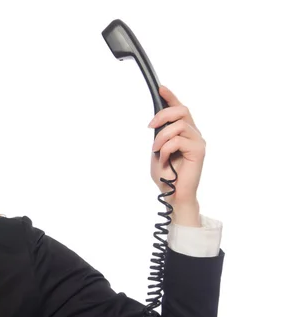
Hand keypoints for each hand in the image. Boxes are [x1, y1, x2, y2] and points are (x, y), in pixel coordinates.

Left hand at [149, 85, 205, 206]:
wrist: (173, 194)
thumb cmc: (165, 174)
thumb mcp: (158, 149)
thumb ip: (160, 134)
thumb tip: (156, 122)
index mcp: (184, 132)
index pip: (180, 109)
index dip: (171, 97)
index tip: (161, 88)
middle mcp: (194, 134)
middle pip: (181, 110)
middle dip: (162, 115)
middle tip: (150, 127)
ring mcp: (198, 141)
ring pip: (178, 125)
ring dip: (161, 138)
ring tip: (156, 151)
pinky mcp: (199, 150)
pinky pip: (178, 140)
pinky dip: (166, 149)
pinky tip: (164, 159)